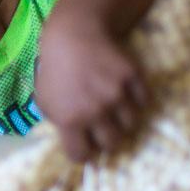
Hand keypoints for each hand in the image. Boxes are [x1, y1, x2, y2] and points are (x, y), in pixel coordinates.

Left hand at [36, 11, 148, 161]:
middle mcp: (94, 110)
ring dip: (125, 120)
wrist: (73, 34)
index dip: (82, 152)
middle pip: (113, 144)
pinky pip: (145, 101)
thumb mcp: (45, 100)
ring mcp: (115, 93)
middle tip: (104, 128)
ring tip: (117, 111)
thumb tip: (75, 143)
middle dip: (107, 138)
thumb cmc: (54, 70)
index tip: (84, 144)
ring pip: (133, 125)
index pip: (81, 155)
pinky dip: (139, 100)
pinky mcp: (132, 76)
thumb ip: (58, 123)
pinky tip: (128, 93)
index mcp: (68, 119)